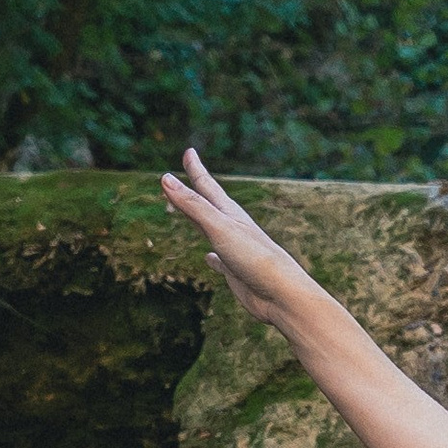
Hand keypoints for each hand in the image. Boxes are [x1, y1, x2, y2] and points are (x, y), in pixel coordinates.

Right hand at [161, 147, 318, 324]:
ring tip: (191, 213)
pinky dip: (212, 257)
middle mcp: (233, 229)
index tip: (189, 151)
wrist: (282, 295)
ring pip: (211, 229)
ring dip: (199, 219)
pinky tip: (209, 258)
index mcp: (230, 214)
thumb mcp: (219, 227)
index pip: (207, 186)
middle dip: (195, 188)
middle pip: (208, 203)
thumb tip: (166, 179)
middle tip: (187, 172)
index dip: (196, 169)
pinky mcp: (236, 272)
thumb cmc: (255, 258)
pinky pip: (220, 262)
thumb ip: (193, 205)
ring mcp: (234, 250)